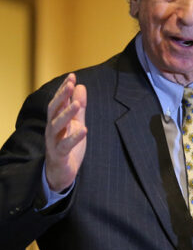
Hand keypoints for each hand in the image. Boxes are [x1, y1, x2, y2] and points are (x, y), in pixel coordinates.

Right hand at [45, 73, 86, 192]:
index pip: (58, 101)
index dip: (64, 89)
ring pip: (57, 126)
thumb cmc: (67, 146)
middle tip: (70, 84)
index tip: (71, 76)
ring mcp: (54, 142)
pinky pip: (65, 145)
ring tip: (76, 104)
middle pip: (54, 110)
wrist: (60, 173)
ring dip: (66, 114)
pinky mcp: (59, 155)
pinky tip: (84, 130)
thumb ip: (78, 108)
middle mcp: (52, 129)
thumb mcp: (75, 124)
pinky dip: (74, 138)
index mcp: (56, 121)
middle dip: (62, 96)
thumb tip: (80, 86)